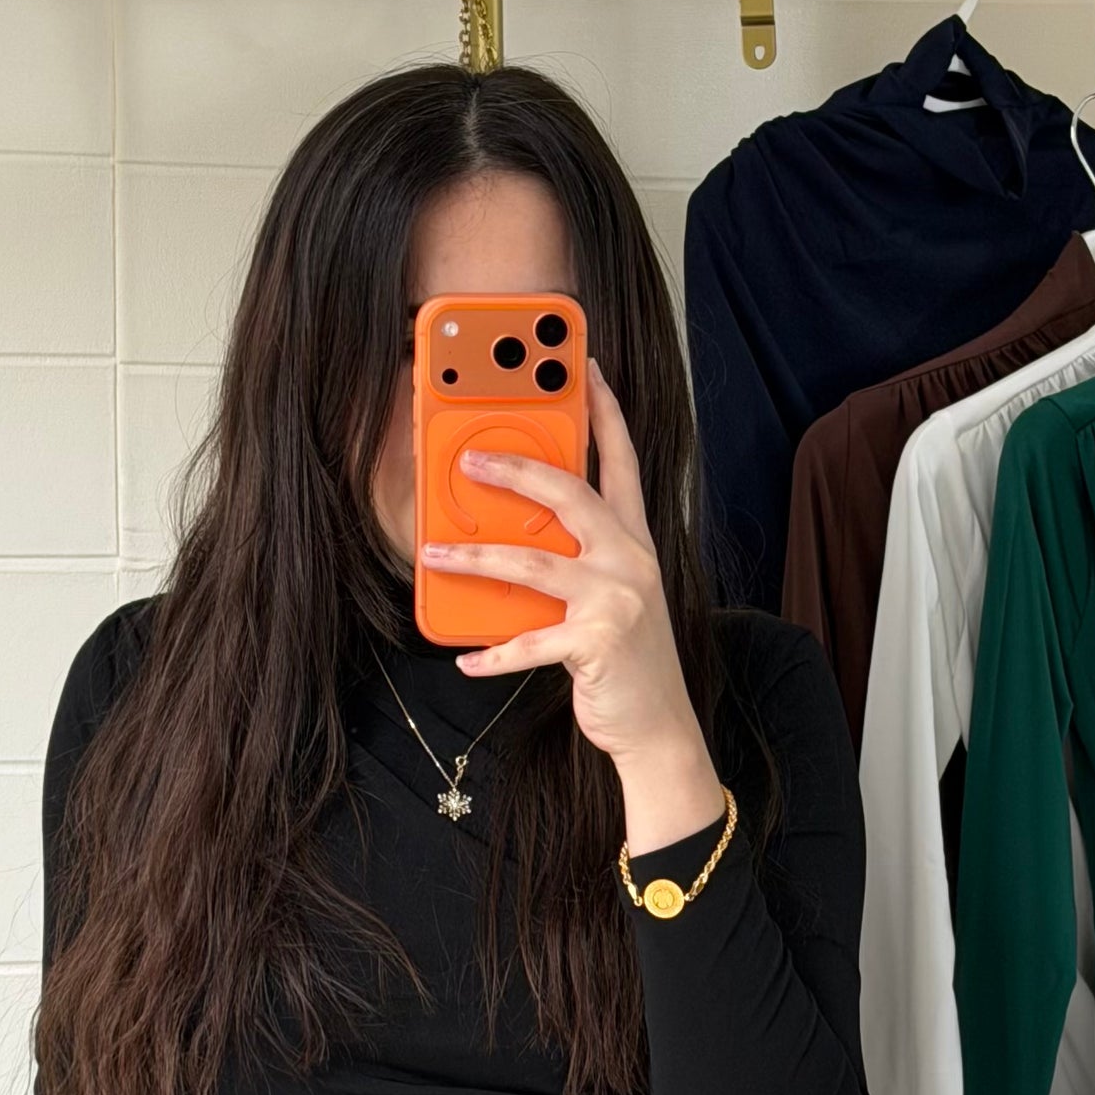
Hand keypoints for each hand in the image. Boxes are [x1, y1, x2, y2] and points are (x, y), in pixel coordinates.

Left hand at [422, 360, 726, 855]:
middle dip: (517, 468)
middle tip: (470, 459)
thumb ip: (577, 559)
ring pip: (534, 563)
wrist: (660, 725)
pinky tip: (465, 657)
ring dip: (476, 559)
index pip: (623, 461)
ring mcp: (617, 599)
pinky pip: (531, 642)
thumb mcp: (611, 595)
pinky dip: (493, 653)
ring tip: (434, 556)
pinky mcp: (599, 642)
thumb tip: (512, 534)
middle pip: (571, 494)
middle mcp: (631, 560)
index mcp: (635, 540)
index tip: (587, 369)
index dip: (606, 412)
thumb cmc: (627, 657)